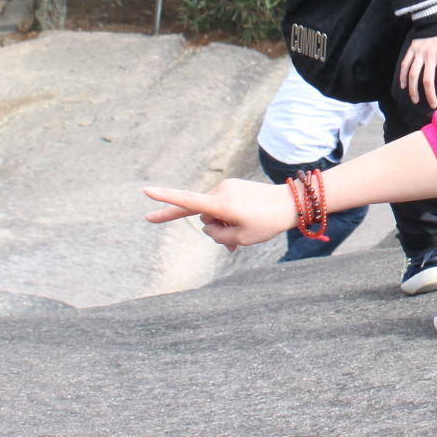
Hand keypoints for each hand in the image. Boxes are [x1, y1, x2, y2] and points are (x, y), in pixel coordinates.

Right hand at [143, 177, 297, 247]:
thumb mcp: (240, 238)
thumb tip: (208, 226)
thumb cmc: (267, 222)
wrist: (291, 202)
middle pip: (203, 216)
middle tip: (232, 248)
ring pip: (213, 213)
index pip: (187, 201)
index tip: (145, 191)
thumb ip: (218, 235)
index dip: (165, 198)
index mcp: (220, 204)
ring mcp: (227, 187)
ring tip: (244, 235)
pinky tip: (243, 228)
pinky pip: (223, 206)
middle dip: (213, 230)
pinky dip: (228, 218)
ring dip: (223, 225)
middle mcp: (220, 192)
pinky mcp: (233, 187)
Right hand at [398, 32, 436, 107]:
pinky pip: (405, 65)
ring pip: (413, 75)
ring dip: (413, 90)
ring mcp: (419, 53)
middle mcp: (430, 56)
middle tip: (433, 105)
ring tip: (415, 100)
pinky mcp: (411, 50)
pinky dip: (402, 76)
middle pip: (427, 80)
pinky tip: (403, 86)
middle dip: (430, 95)